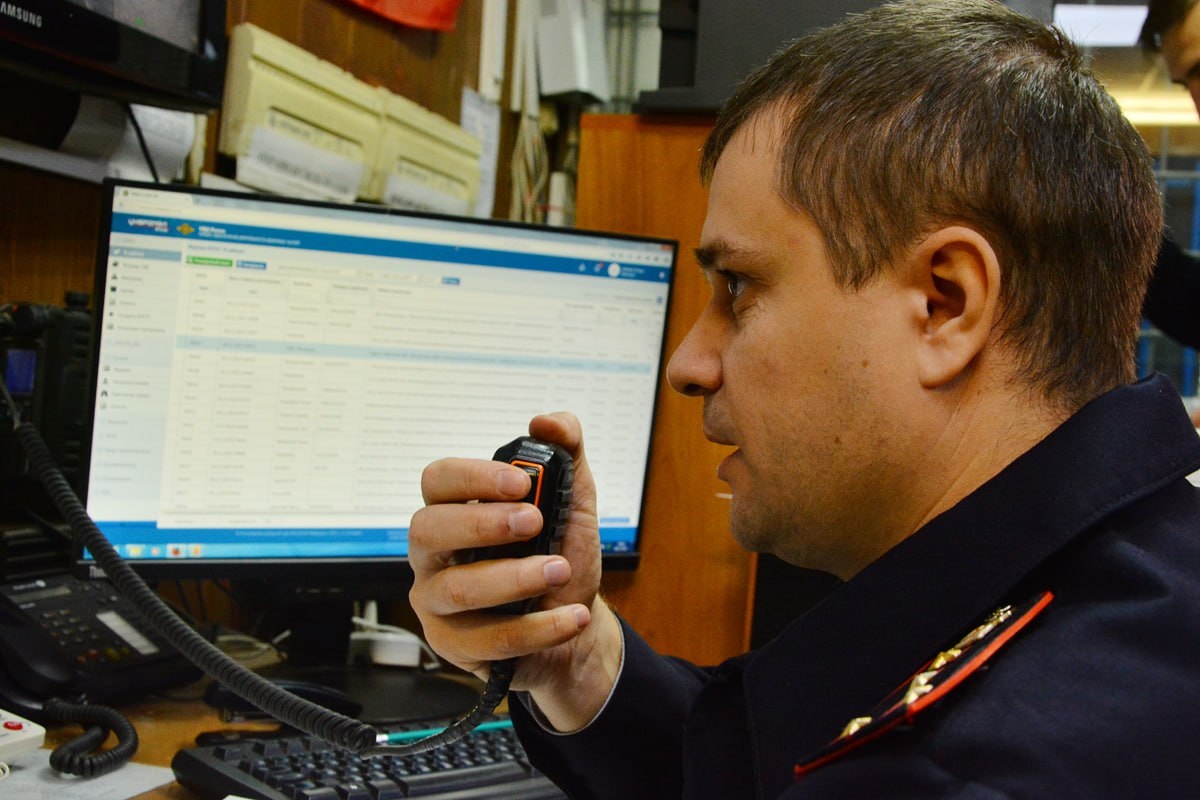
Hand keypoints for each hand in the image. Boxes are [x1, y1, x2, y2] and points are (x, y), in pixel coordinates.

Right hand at [408, 412, 621, 729]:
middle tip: (534, 523)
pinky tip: (572, 616)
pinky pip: (487, 640)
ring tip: (560, 570)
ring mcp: (438, 601)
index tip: (522, 482)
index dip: (473, 477)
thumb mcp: (571, 505)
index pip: (437, 480)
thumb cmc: (558, 558)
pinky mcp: (454, 646)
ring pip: (458, 589)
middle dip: (483, 523)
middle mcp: (435, 554)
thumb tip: (549, 421)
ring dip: (514, 578)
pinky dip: (537, 628)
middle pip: (428, 529)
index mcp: (454, 510)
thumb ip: (566, 454)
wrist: (574, 628)